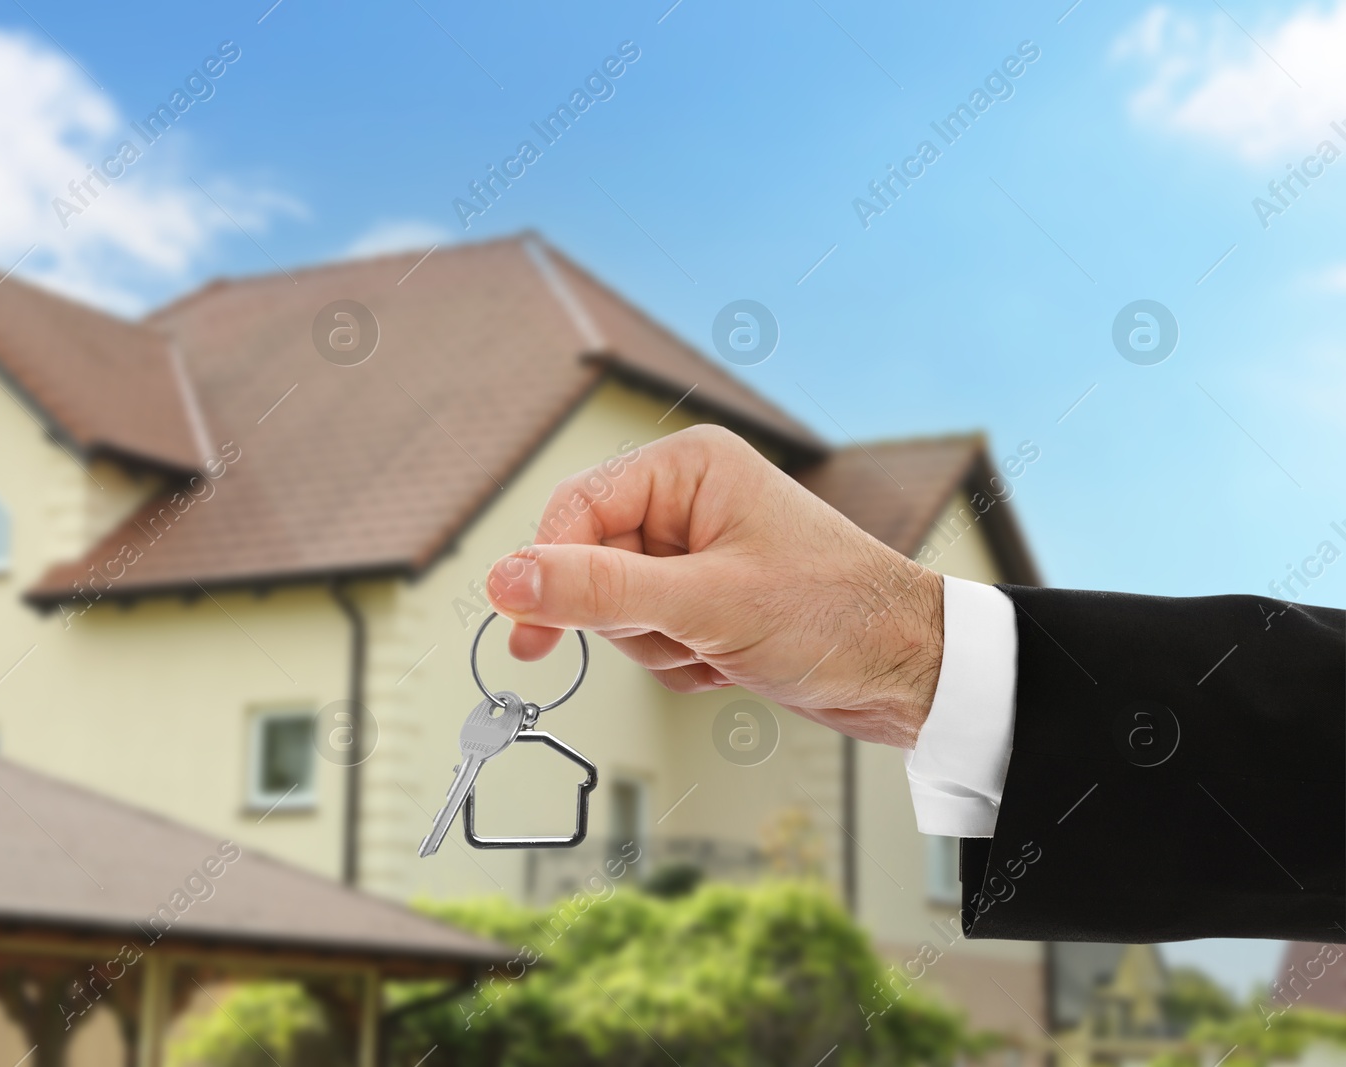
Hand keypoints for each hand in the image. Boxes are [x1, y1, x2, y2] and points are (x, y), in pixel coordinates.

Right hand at [485, 425, 944, 747]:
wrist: (909, 672)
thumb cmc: (836, 614)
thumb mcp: (704, 604)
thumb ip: (597, 591)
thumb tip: (507, 578)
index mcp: (687, 468)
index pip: (575, 510)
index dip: (549, 572)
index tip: (529, 630)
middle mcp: (687, 502)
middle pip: (591, 565)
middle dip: (632, 620)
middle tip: (684, 633)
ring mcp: (696, 554)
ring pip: (616, 612)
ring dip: (662, 648)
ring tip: (722, 646)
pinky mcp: (705, 601)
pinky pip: (649, 640)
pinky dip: (683, 664)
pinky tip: (731, 660)